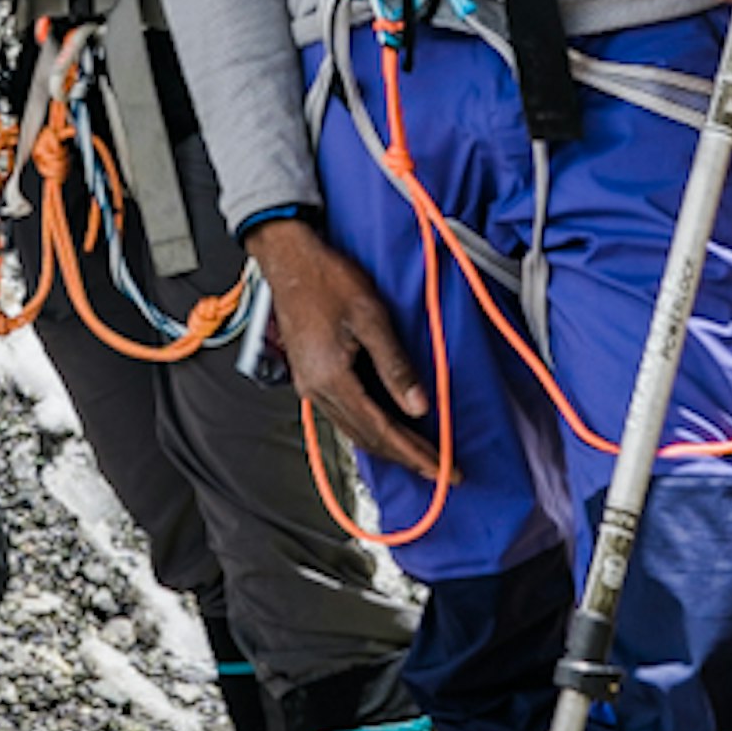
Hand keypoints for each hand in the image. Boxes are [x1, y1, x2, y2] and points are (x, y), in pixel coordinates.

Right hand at [247, 219, 440, 475]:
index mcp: (332, 379)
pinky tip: (386, 427)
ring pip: (354, 430)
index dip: (414, 454)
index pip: (381, 430)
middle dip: (405, 458)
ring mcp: (310, 385)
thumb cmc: (327, 280)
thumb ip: (395, 366)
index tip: (443, 470)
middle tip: (441, 471)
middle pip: (367, 438)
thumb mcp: (371, 318)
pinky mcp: (310, 376)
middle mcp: (317, 390)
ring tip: (420, 455)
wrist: (288, 259)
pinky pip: (344, 414)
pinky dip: (369, 427)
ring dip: (388, 446)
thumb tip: (419, 407)